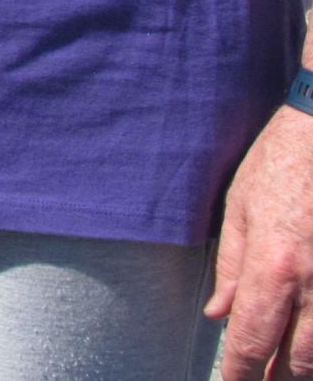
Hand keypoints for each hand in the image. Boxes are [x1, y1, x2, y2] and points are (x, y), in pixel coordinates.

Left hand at [207, 106, 312, 379]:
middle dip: (277, 377)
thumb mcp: (239, 208)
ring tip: (287, 370)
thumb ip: (231, 267)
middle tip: (260, 380)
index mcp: (273, 266)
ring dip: (307, 365)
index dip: (241, 371)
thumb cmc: (280, 164)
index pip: (253, 339)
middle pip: (299, 358)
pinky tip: (312, 341)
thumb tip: (220, 313)